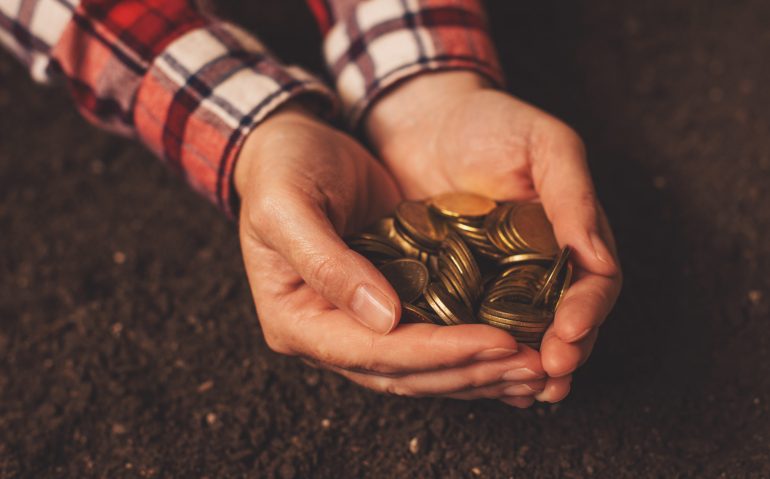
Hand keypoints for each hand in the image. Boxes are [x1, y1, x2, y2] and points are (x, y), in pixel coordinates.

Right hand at [235, 104, 546, 403]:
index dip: (439, 352)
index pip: (374, 352)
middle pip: (405, 373)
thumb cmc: (281, 169)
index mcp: (296, 321)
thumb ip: (328, 264)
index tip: (498, 342)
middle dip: (470, 371)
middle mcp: (327, 336)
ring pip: (424, 368)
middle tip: (532, 366)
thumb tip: (383, 318)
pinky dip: (472, 349)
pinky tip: (513, 350)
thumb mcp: (289, 207)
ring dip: (480, 371)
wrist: (291, 145)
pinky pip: (432, 339)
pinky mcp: (386, 306)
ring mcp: (356, 326)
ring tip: (534, 368)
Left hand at [365, 72, 622, 403]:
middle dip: (563, 353)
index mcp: (569, 235)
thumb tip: (599, 257)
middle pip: (563, 322)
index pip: (593, 284)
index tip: (570, 334)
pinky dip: (479, 354)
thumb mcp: (543, 144)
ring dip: (525, 368)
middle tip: (550, 376)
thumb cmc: (488, 122)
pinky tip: (476, 375)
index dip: (587, 313)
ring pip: (521, 335)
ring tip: (523, 392)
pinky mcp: (452, 288)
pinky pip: (471, 328)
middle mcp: (538, 266)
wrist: (423, 120)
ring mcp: (495, 281)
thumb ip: (573, 193)